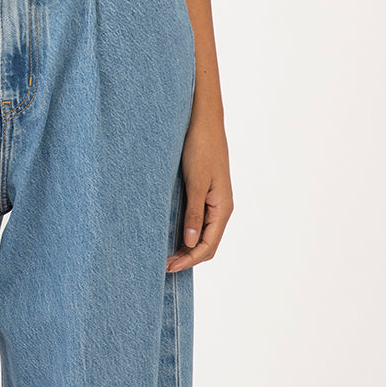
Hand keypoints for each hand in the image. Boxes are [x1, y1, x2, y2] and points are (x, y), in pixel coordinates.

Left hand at [166, 112, 233, 272]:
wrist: (203, 119)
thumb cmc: (201, 146)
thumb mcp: (195, 181)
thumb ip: (193, 213)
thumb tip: (189, 242)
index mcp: (222, 207)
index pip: (208, 246)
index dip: (189, 260)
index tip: (168, 267)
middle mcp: (220, 207)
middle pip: (206, 243)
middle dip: (187, 257)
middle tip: (162, 265)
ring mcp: (213, 199)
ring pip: (201, 232)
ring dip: (185, 245)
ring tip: (164, 253)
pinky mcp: (204, 191)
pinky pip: (197, 218)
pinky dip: (185, 230)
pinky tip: (169, 231)